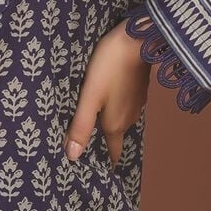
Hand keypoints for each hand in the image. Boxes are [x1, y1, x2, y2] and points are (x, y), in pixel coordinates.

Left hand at [64, 20, 149, 166]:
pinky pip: (124, 105)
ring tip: (91, 123)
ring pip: (120, 119)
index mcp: (116, 124)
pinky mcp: (138, 88)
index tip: (94, 172)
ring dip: (107, 123)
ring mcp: (136, 103)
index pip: (112, 153)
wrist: (137, 38)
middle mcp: (129, 117)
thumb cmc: (110, 66)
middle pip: (114, 137)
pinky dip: (114, 107)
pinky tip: (105, 99)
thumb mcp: (90, 96)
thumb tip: (72, 156)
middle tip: (86, 146)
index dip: (103, 163)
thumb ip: (81, 125)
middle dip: (102, 143)